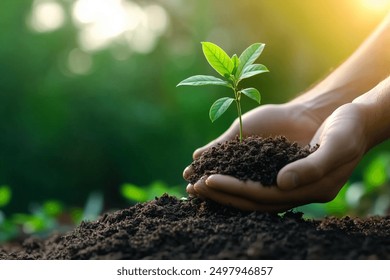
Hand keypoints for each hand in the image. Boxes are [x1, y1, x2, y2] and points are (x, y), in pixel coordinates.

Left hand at [186, 103, 369, 211]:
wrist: (354, 118)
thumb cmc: (350, 128)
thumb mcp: (336, 144)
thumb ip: (312, 166)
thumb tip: (281, 183)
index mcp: (310, 190)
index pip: (265, 197)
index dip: (235, 191)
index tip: (208, 181)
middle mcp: (296, 191)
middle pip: (252, 199)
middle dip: (221, 194)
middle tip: (193, 188)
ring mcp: (289, 181)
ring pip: (250, 191)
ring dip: (224, 188)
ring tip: (195, 183)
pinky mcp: (283, 167)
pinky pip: (255, 176)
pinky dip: (234, 175)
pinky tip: (214, 169)